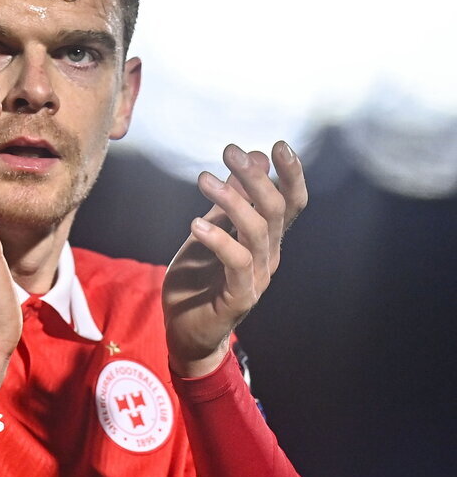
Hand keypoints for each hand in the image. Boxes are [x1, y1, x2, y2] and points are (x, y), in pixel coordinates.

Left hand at [162, 141, 307, 377]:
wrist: (185, 331)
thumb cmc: (198, 280)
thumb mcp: (212, 230)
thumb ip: (232, 200)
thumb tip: (254, 158)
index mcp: (267, 241)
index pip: (290, 203)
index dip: (291, 175)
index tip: (277, 145)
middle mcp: (268, 257)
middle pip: (274, 210)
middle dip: (254, 177)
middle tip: (229, 152)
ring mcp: (256, 278)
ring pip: (255, 231)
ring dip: (231, 200)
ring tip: (203, 179)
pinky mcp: (239, 297)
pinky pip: (236, 262)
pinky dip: (218, 239)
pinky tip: (195, 224)